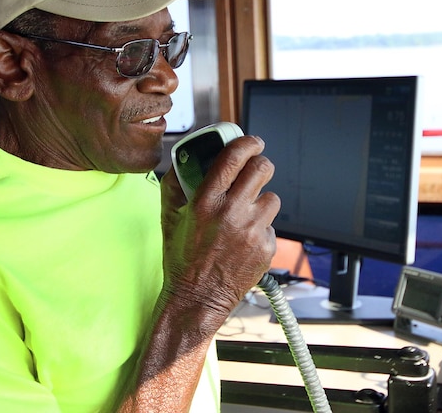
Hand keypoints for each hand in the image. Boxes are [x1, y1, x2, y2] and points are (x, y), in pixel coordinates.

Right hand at [160, 135, 280, 321]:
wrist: (197, 299)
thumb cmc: (182, 259)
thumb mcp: (169, 217)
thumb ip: (175, 184)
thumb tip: (185, 159)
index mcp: (206, 202)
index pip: (234, 157)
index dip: (247, 142)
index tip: (253, 141)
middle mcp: (232, 213)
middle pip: (262, 169)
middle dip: (261, 165)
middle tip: (257, 170)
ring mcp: (252, 231)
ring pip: (271, 198)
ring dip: (260, 201)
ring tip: (244, 216)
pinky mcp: (266, 248)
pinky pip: (271, 226)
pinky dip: (261, 229)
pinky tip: (245, 241)